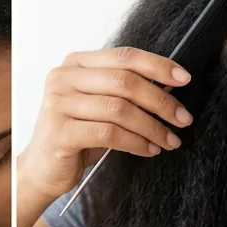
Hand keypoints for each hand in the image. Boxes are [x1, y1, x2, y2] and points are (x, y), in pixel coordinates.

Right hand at [18, 47, 193, 204]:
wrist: (42, 170)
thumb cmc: (76, 137)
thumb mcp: (101, 107)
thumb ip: (125, 92)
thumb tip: (169, 85)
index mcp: (75, 64)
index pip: (124, 56)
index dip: (158, 65)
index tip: (184, 79)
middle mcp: (63, 78)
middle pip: (125, 82)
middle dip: (160, 101)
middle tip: (182, 119)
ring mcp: (58, 104)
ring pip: (119, 109)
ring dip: (152, 127)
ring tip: (169, 140)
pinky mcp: (60, 133)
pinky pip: (109, 134)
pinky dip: (135, 143)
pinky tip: (149, 150)